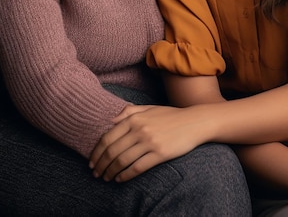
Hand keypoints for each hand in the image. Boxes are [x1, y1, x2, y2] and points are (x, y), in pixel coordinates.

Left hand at [89, 104, 204, 181]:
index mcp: (134, 118)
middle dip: (101, 164)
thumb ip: (129, 111)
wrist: (195, 122)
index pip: (108, 137)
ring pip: (122, 161)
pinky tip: (120, 179)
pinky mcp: (159, 154)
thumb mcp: (149, 108)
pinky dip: (125, 175)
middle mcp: (140, 129)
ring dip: (110, 172)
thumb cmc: (171, 115)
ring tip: (106, 178)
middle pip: (112, 151)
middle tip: (95, 173)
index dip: (97, 151)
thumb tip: (111, 120)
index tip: (92, 161)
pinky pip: (137, 168)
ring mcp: (150, 142)